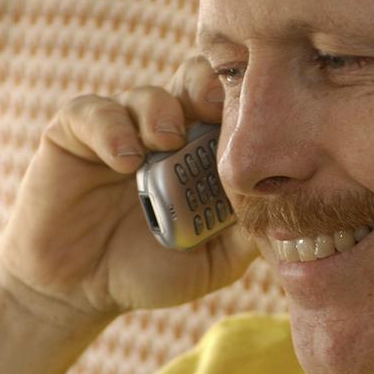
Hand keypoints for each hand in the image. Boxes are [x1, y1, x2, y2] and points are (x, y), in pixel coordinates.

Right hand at [0, 56, 256, 324]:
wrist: (79, 291)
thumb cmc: (149, 272)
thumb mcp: (214, 262)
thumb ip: (250, 236)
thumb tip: (299, 215)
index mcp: (203, 152)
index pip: (230, 107)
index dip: (245, 102)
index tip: (259, 116)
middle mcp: (165, 131)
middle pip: (193, 82)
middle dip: (207, 86)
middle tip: (214, 105)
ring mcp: (120, 129)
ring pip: (147, 95)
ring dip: (160, 111)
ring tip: (166, 140)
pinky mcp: (73, 134)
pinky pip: (92, 113)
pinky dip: (111, 129)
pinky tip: (125, 160)